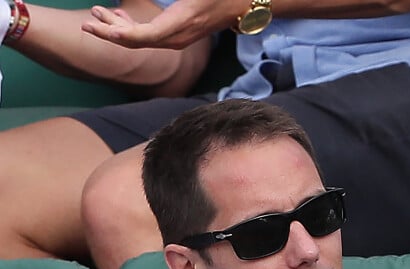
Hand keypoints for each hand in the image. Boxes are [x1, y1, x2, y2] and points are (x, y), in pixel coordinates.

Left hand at [82, 0, 236, 49]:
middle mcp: (176, 37)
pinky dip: (130, 29)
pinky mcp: (176, 36)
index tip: (105, 31)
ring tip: (97, 14)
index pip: (147, 36)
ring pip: (141, 40)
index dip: (124, 35)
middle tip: (86, 24)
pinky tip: (118, 17)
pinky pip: (148, 37)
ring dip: (117, 28)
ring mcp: (176, 39)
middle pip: (137, 42)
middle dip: (110, 32)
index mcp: (180, 22)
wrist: (240, 3)